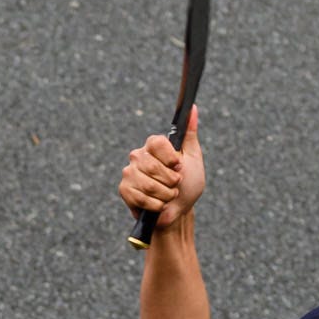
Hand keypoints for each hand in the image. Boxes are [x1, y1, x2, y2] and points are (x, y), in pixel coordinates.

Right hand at [118, 105, 205, 228]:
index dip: (170, 158)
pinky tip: (158, 205)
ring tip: (168, 196)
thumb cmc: (188, 184)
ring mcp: (130, 173)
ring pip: (147, 184)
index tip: (179, 166)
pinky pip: (140, 197)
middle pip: (153, 166)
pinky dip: (156, 205)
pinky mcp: (124, 190)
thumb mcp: (193, 157)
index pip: (156, 143)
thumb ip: (189, 133)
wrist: (179, 211)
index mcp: (154, 145)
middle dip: (171, 181)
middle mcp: (139, 156)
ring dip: (165, 195)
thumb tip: (192, 108)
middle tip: (175, 185)